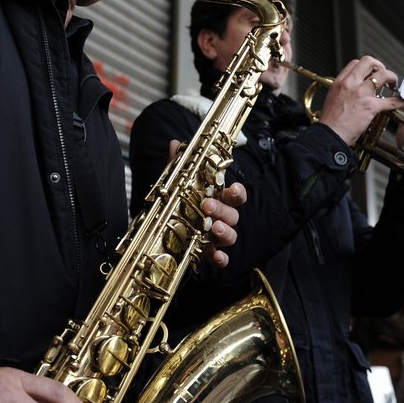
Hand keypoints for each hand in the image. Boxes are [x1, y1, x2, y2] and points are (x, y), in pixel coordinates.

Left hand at [166, 140, 246, 267]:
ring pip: (231, 236)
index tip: (232, 188)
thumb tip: (174, 143)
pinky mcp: (210, 253)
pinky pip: (222, 258)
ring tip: (213, 228)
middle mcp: (222, 218)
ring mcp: (217, 237)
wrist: (166, 229)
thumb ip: (179, 166)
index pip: (236, 195)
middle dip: (222, 209)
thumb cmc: (181, 204)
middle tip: (207, 206)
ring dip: (225, 232)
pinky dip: (221, 259)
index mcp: (219, 200)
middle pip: (232, 215)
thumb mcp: (177, 184)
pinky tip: (216, 256)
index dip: (237, 192)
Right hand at [317, 56, 403, 144]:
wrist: (329, 135)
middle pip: (369, 62)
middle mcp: (350, 84)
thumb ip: (343, 91)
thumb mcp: (332, 99)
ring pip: (383, 74)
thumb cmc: (330, 123)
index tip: (371, 72)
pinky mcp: (370, 106)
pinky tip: (400, 102)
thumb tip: (353, 91)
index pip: (355, 63)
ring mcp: (361, 94)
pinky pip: (390, 101)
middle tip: (383, 75)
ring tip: (393, 84)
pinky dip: (398, 101)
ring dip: (391, 77)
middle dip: (379, 66)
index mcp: (340, 82)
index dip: (366, 66)